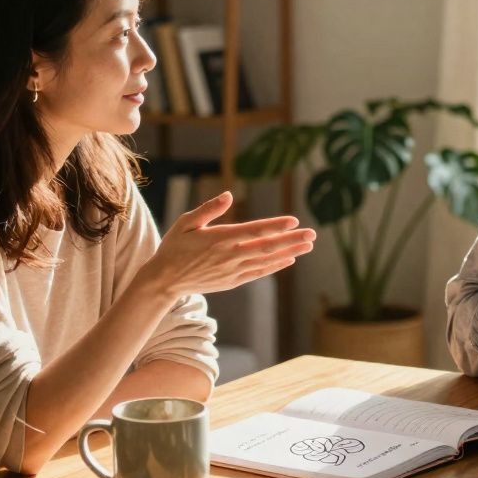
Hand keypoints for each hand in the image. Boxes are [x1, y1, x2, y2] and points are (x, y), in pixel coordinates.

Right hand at [135, 191, 315, 299]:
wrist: (165, 280)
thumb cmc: (175, 246)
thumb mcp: (187, 222)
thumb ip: (209, 209)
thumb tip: (229, 195)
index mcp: (220, 238)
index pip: (254, 231)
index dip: (276, 226)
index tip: (294, 220)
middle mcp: (230, 256)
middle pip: (267, 247)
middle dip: (291, 240)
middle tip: (312, 234)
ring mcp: (233, 271)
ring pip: (267, 261)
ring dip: (289, 252)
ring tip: (307, 246)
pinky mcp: (232, 281)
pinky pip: (258, 273)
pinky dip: (275, 267)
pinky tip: (289, 260)